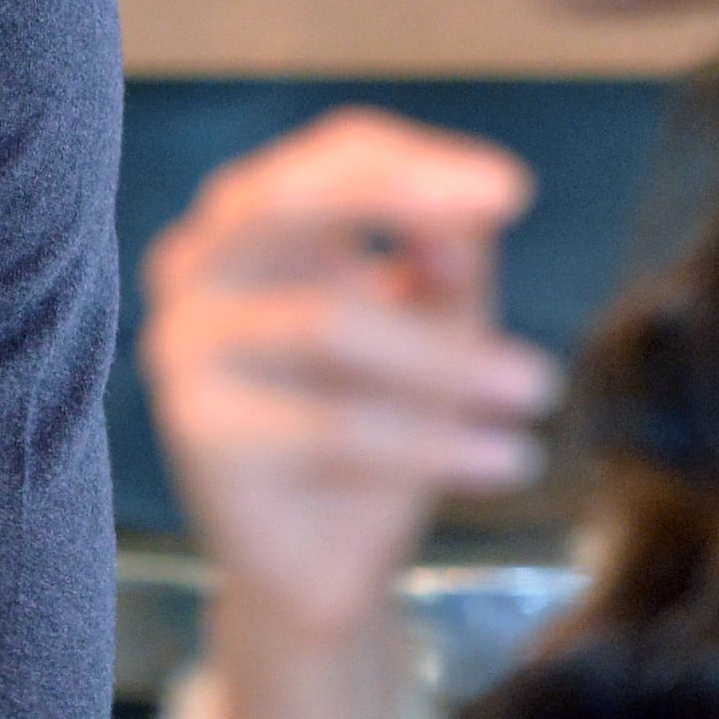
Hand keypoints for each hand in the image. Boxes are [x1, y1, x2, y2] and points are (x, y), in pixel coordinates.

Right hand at [141, 111, 555, 718]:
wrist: (320, 561)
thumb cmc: (378, 422)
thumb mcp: (431, 322)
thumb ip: (446, 258)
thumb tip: (466, 211)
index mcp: (250, 222)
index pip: (328, 157)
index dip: (418, 161)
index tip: (508, 192)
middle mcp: (196, 265)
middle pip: (284, 200)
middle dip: (395, 195)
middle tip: (499, 206)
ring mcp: (182, 344)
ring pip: (325, 321)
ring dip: (447, 358)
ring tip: (535, 389)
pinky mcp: (198, 431)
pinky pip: (330, 425)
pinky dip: (431, 442)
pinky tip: (505, 460)